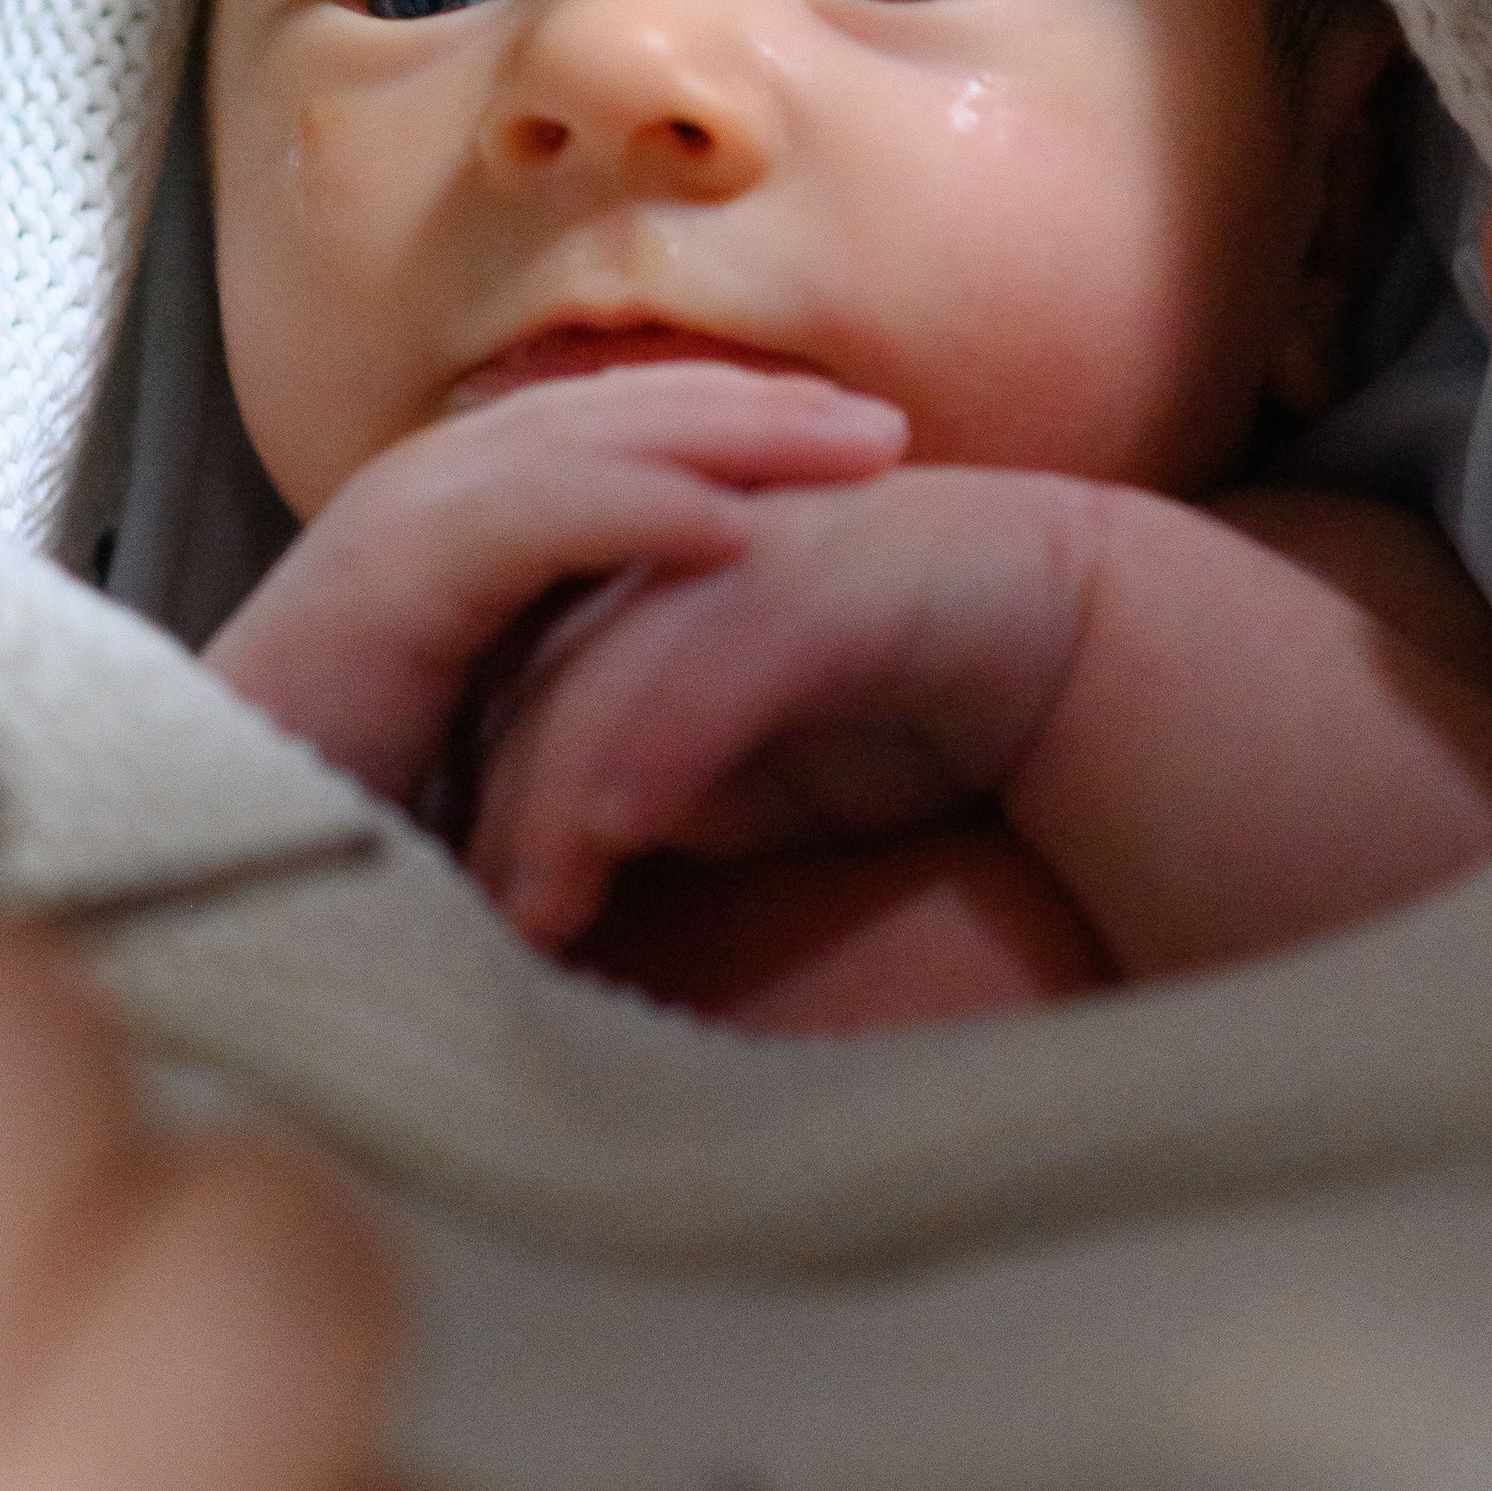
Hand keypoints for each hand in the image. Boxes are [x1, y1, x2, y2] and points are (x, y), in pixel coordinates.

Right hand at [203, 362, 903, 806]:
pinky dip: (639, 513)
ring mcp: (391, 531)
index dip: (735, 433)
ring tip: (863, 449)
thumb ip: (572, 690)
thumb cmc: (339, 840)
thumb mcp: (491, 740)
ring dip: (734, 435)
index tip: (860, 456)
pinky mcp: (376, 587)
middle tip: (893, 429)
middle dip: (759, 411)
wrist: (189, 887)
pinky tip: (744, 526)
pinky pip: (530, 520)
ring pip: (588, 441)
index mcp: (449, 531)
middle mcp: (420, 503)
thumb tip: (701, 691)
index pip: (611, 439)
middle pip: (615, 414)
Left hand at [464, 470, 1095, 948]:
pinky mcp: (808, 569)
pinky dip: (660, 742)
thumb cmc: (896, 713)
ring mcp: (729, 554)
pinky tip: (621, 829)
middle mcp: (657, 563)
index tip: (430, 923)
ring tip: (531, 914)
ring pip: (598, 674)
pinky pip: (710, 658)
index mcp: (623, 596)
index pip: (499, 707)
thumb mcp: (742, 784)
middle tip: (457, 936)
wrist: (1060, 638)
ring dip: (554, 799)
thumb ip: (646, 798)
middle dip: (486, 817)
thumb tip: (549, 879)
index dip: (465, 811)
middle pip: (520, 687)